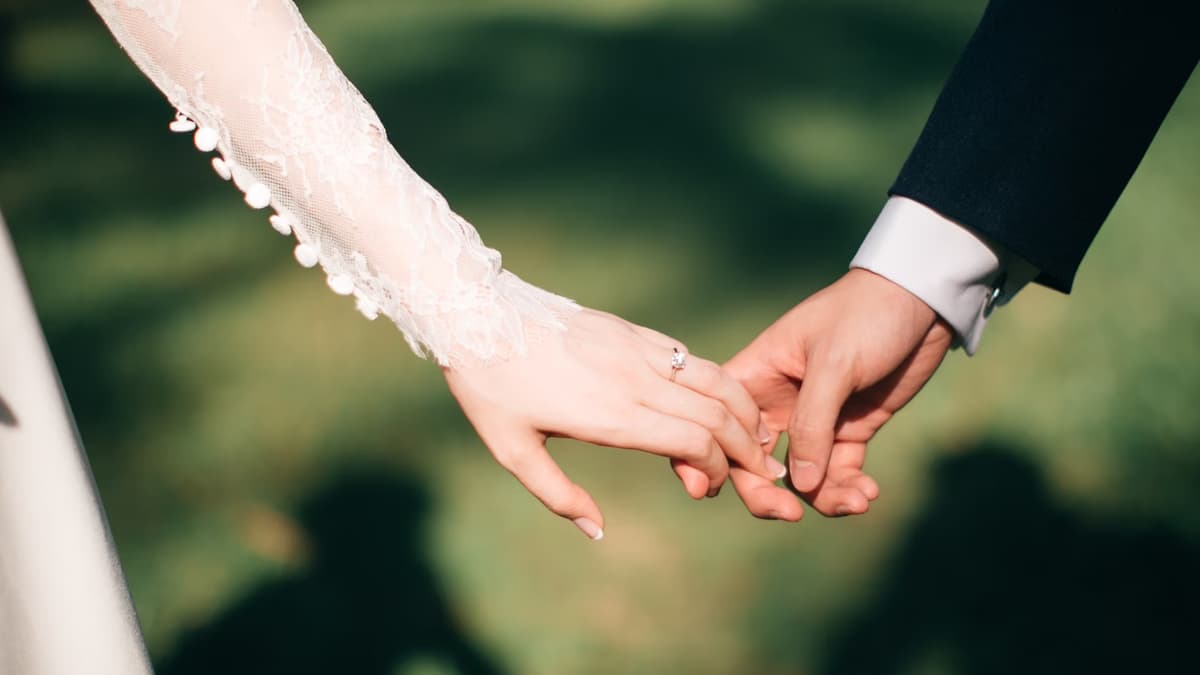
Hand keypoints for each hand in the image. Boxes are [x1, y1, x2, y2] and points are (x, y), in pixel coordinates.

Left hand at [444, 308, 786, 539]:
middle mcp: (635, 380)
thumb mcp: (513, 451)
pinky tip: (721, 398)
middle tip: (762, 470)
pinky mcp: (631, 330)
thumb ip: (558, 495)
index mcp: (612, 415)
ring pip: (714, 378)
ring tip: (758, 434)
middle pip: (717, 413)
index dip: (716, 468)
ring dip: (744, 409)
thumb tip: (597, 532)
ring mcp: (636, 350)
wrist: (477, 314)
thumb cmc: (490, 388)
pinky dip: (717, 380)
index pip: (694, 441)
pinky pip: (688, 356)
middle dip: (748, 446)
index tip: (708, 488)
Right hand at [723, 269, 953, 519]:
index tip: (717, 490)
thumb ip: (812, 424)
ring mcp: (814, 419)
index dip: (712, 458)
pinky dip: (849, 488)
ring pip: (800, 477)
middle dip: (768, 494)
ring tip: (856, 501)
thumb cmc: (866, 315)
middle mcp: (777, 403)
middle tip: (791, 515)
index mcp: (755, 376)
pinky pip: (838, 472)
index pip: (719, 423)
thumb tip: (798, 486)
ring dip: (822, 497)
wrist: (923, 300)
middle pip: (753, 463)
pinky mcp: (850, 429)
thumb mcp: (834, 364)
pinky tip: (868, 493)